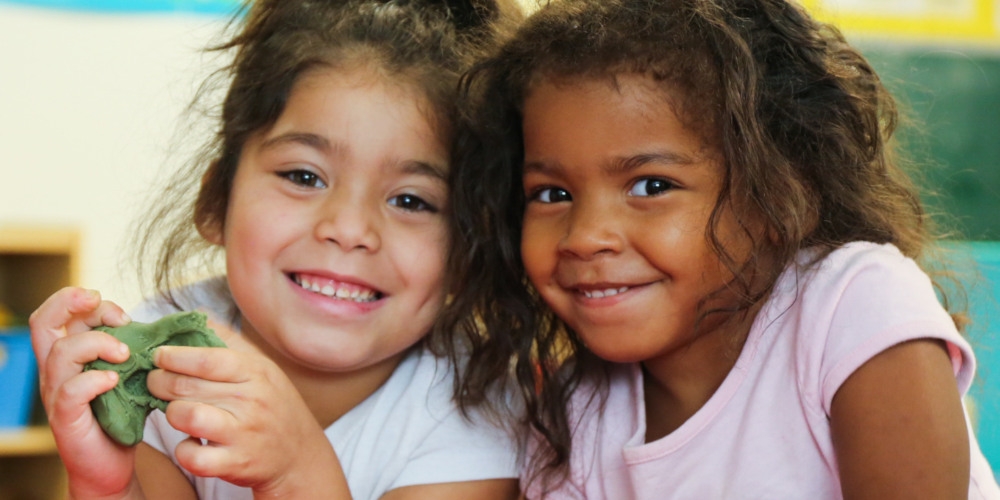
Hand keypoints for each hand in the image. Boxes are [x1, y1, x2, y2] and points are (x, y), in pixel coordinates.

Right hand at [29, 287, 141, 499]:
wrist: (112, 465)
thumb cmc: (121, 416)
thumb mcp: (126, 374)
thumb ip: (129, 349)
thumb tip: (161, 325)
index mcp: (68, 357)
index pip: (56, 314)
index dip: (80, 301)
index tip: (120, 312)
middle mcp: (55, 371)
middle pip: (44, 322)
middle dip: (73, 303)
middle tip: (115, 315)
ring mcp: (57, 394)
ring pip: (61, 352)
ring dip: (98, 343)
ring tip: (125, 354)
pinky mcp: (66, 419)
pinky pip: (70, 391)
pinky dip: (94, 379)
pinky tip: (116, 381)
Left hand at [146, 321, 347, 496]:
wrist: (299, 453)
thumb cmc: (273, 404)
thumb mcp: (262, 367)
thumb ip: (229, 341)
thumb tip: (196, 316)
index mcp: (255, 372)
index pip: (206, 359)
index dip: (174, 355)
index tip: (159, 355)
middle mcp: (251, 401)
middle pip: (186, 385)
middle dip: (159, 382)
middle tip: (154, 382)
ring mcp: (243, 434)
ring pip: (186, 416)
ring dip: (170, 413)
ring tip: (173, 409)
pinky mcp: (235, 463)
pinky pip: (192, 457)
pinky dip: (183, 450)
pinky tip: (190, 441)